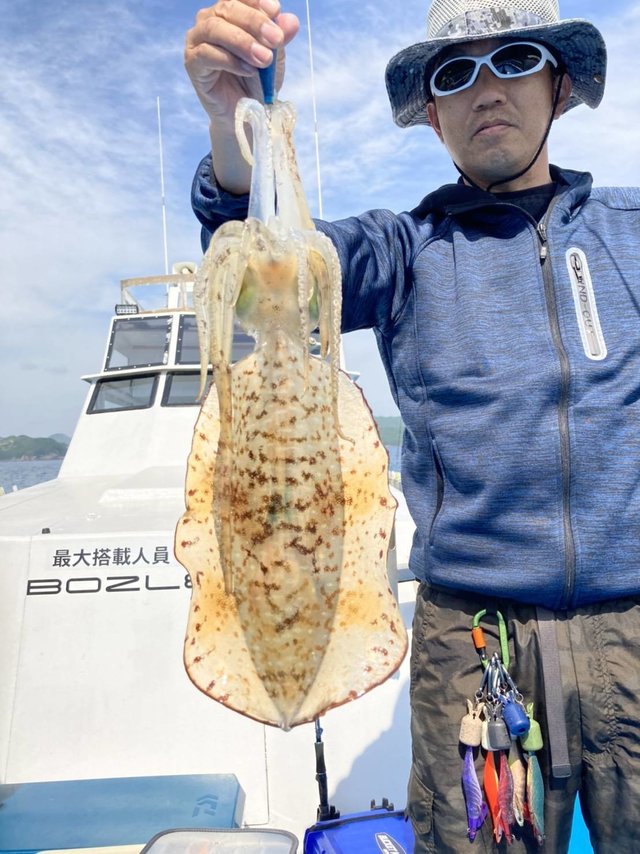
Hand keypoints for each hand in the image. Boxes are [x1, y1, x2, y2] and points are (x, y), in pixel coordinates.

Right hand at [185, 0, 299, 126]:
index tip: (276, 11)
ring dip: (242, 42)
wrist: (246, 114)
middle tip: (276, 39)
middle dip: (255, 22)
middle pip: (227, 8)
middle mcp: (209, 20)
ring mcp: (197, 40)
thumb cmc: (256, 81)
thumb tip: (291, 21)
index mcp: (228, 13)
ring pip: (215, 28)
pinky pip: (207, 54)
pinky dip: (230, 61)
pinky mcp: (192, 62)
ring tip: (264, 59)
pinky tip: (248, 71)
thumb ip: (279, 38)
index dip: (256, 1)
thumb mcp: (273, 57)